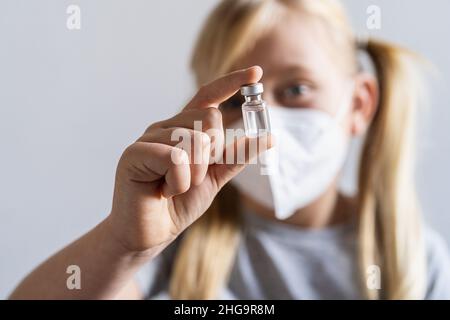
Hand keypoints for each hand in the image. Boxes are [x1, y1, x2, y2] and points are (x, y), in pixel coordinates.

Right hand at [106, 66, 272, 254]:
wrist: (151, 234)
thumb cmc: (178, 204)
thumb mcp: (215, 178)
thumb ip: (236, 156)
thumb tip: (268, 137)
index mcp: (184, 129)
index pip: (208, 97)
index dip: (232, 82)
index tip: (256, 72)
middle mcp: (166, 126)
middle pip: (210, 118)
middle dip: (212, 155)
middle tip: (193, 177)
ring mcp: (149, 137)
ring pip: (194, 140)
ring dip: (195, 173)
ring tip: (175, 187)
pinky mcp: (135, 153)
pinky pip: (175, 158)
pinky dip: (179, 182)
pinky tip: (164, 191)